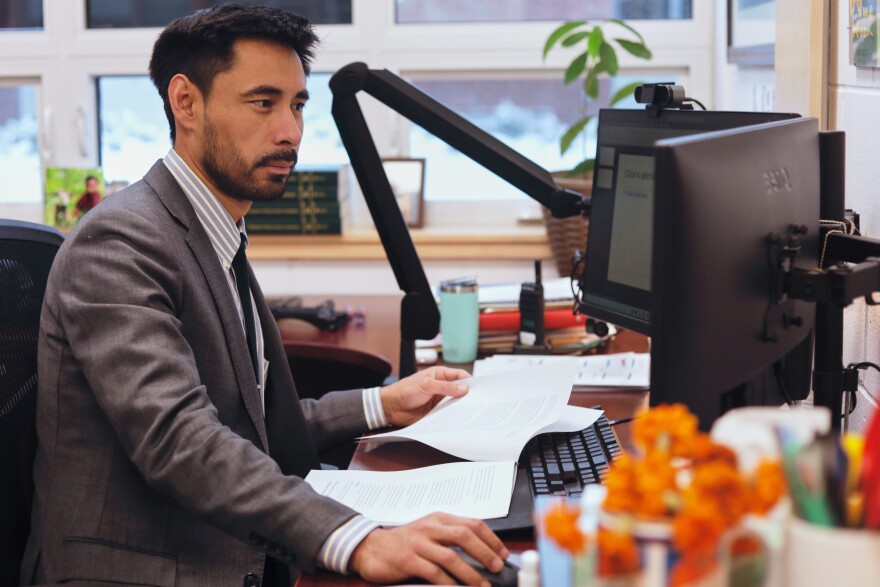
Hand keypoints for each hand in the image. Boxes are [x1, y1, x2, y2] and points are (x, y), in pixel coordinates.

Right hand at [349, 513, 508, 585]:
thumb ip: (451, 538)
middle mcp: (430, 527)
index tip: (503, 554)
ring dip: (471, 573)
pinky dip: (449, 584)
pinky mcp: (408, 560)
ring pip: (451, 557)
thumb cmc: (406, 542)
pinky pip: (434, 573)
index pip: (472, 523)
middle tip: (497, 568)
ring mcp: (418, 543)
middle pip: (464, 535)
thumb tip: (483, 553)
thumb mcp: (429, 532)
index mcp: (439, 518)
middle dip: (485, 553)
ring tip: (483, 585)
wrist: (371, 547)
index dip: (491, 539)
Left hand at [380, 366, 469, 426]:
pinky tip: (459, 418)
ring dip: (461, 406)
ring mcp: (439, 400)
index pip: (459, 376)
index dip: (469, 381)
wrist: (391, 407)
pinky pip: (448, 413)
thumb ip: (445, 387)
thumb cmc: (404, 391)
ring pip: (455, 402)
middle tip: (478, 401)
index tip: (479, 389)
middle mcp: (441, 387)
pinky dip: (454, 416)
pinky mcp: (436, 412)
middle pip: (459, 390)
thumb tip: (464, 388)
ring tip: (471, 411)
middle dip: (468, 395)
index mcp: (439, 375)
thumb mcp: (426, 385)